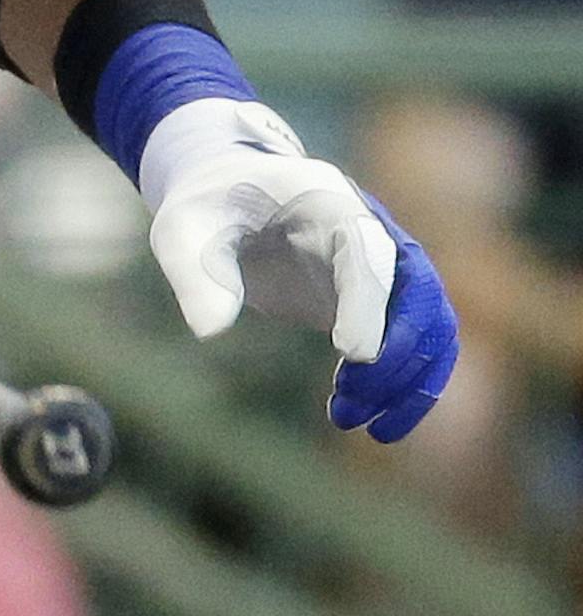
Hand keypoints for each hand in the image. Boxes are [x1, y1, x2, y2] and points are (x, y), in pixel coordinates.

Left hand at [141, 97, 458, 442]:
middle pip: (418, 291)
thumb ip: (193, 273)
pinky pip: (419, 344)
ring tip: (350, 419)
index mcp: (325, 200)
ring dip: (406, 379)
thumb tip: (208, 330)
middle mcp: (368, 229)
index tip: (350, 354)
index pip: (367, 250)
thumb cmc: (208, 210)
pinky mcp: (377, 300)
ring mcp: (381, 266)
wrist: (227, 195)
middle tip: (348, 405)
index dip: (368, 301)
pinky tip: (366, 418)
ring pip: (432, 324)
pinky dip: (405, 384)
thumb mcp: (182, 231)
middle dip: (397, 354)